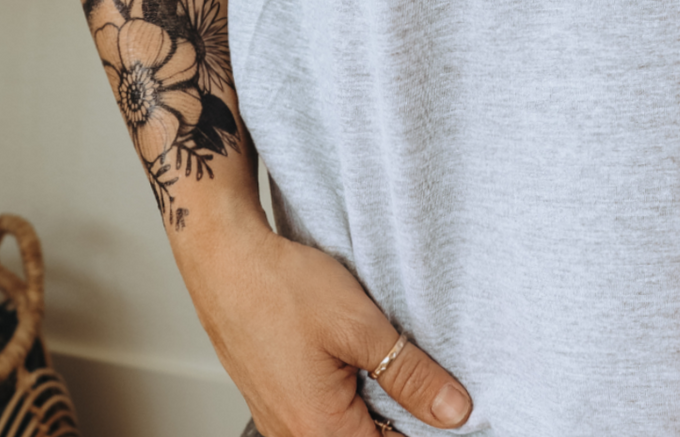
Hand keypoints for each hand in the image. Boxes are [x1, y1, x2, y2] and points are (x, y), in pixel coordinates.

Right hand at [175, 212, 472, 436]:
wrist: (225, 260)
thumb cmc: (280, 288)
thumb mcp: (360, 325)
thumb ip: (409, 374)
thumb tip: (454, 411)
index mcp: (320, 432)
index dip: (424, 425)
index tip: (441, 397)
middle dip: (399, 414)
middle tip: (411, 368)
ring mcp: (281, 423)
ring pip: (347, 429)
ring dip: (374, 402)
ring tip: (377, 356)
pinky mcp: (275, 402)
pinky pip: (322, 416)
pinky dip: (348, 393)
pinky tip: (352, 357)